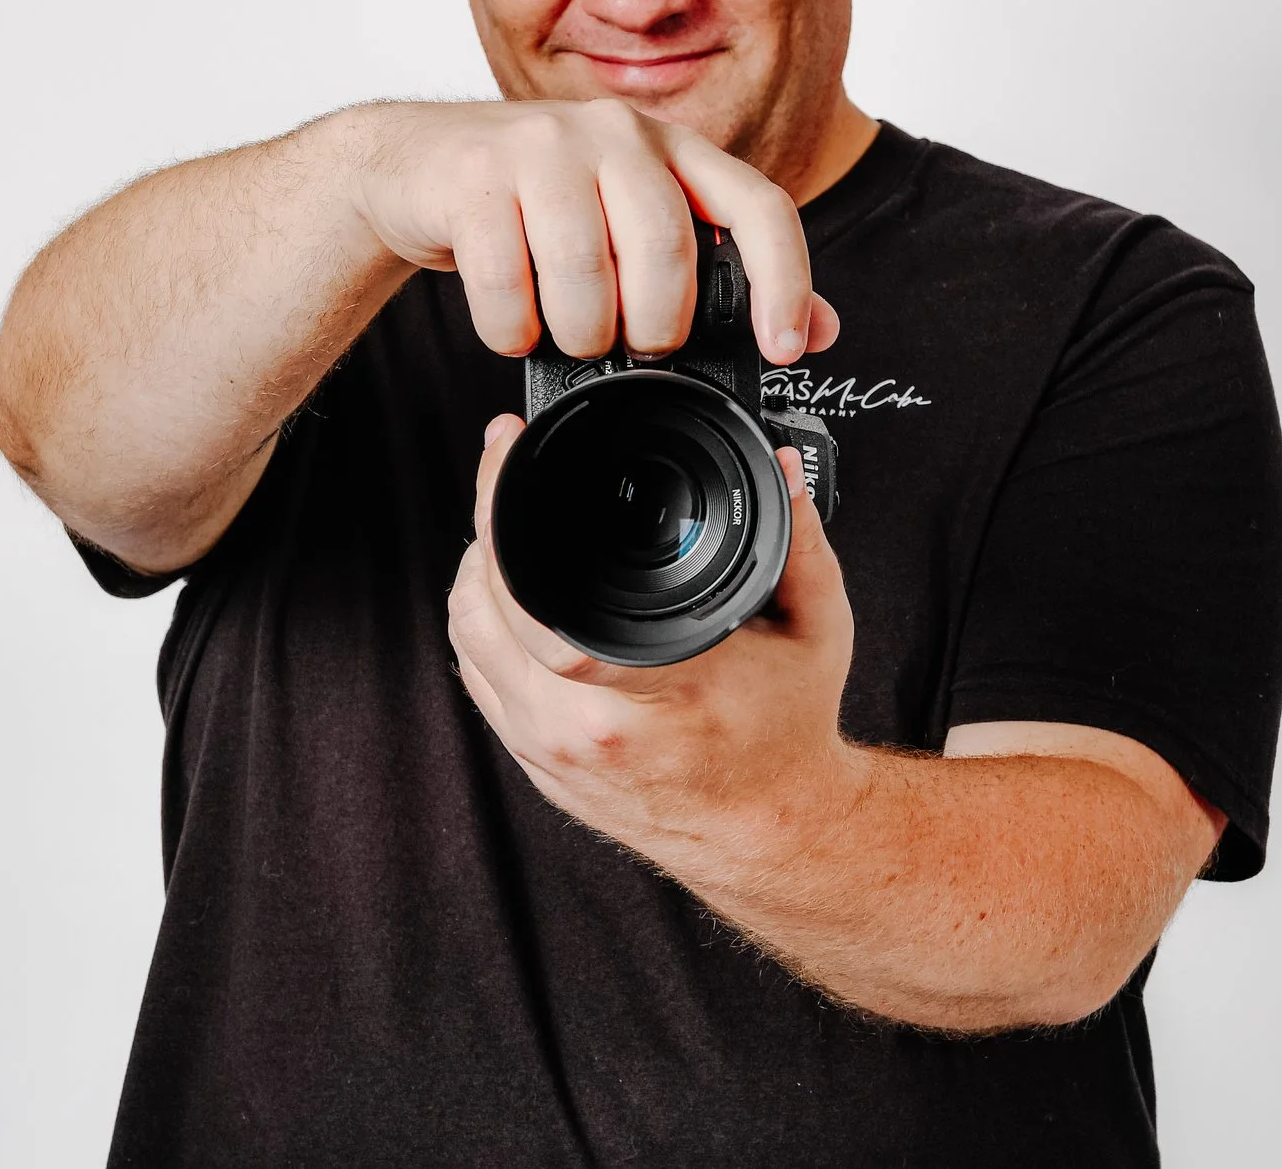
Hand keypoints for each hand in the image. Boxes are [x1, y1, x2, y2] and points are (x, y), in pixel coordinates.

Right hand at [342, 99, 839, 364]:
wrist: (411, 164)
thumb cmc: (534, 204)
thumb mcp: (630, 222)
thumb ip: (715, 270)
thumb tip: (816, 328)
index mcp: (671, 147)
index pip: (759, 204)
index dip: (784, 281)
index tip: (786, 348)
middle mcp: (615, 132)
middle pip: (667, 248)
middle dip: (656, 325)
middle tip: (635, 346)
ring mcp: (540, 146)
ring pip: (584, 271)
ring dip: (579, 334)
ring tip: (568, 336)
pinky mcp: (473, 176)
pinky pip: (506, 280)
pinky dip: (511, 328)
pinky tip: (512, 324)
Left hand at [447, 414, 863, 873]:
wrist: (771, 833)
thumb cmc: (789, 733)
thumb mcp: (815, 627)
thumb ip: (799, 540)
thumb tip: (785, 466)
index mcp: (650, 689)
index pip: (536, 602)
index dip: (501, 514)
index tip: (506, 448)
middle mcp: (583, 728)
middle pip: (478, 608)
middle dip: (483, 525)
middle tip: (506, 474)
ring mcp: (549, 751)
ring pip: (465, 639)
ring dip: (475, 575)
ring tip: (507, 528)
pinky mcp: (535, 765)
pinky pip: (477, 678)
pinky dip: (482, 626)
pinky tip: (510, 594)